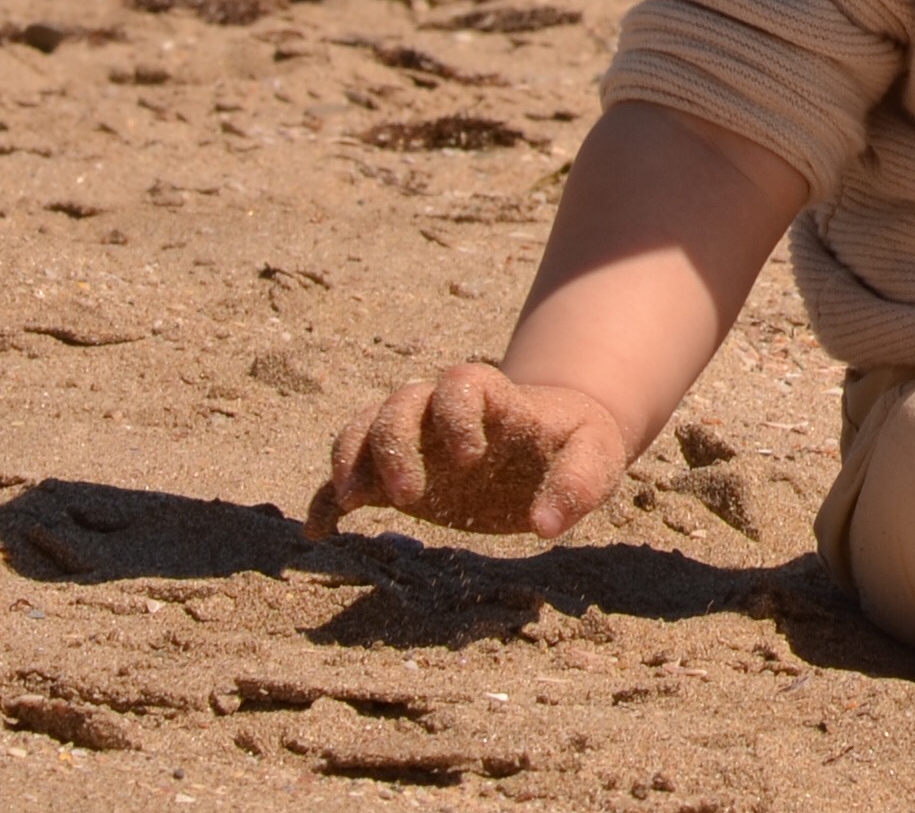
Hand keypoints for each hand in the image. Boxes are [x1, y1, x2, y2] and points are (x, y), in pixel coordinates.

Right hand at [308, 362, 638, 542]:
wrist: (553, 445)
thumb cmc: (576, 444)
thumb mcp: (596, 456)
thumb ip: (579, 483)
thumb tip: (545, 525)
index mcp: (495, 399)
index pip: (461, 382)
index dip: (456, 412)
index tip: (469, 457)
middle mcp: (444, 414)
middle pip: (400, 404)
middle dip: (393, 443)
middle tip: (406, 493)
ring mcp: (416, 443)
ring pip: (363, 429)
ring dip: (350, 460)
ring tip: (351, 501)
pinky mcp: (395, 476)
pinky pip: (348, 478)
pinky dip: (327, 499)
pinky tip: (319, 531)